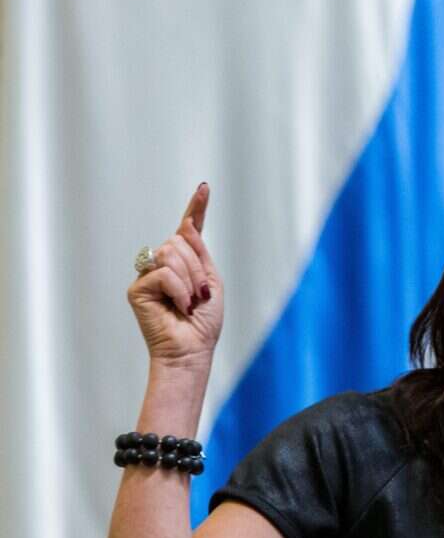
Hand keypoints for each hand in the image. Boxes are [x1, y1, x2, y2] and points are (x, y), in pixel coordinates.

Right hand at [128, 183, 223, 366]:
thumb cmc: (203, 322)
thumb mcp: (211, 282)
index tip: (204, 188)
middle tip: (200, 296)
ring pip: (171, 254)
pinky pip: (163, 273)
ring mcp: (147, 275)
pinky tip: (179, 307)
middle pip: (179, 241)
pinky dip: (179, 290)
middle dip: (197, 268)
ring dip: (190, 280)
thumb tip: (186, 226)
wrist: (192, 350)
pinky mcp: (137, 288)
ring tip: (191, 303)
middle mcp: (162, 265)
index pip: (189, 231)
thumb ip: (200, 253)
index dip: (196, 208)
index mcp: (184, 263)